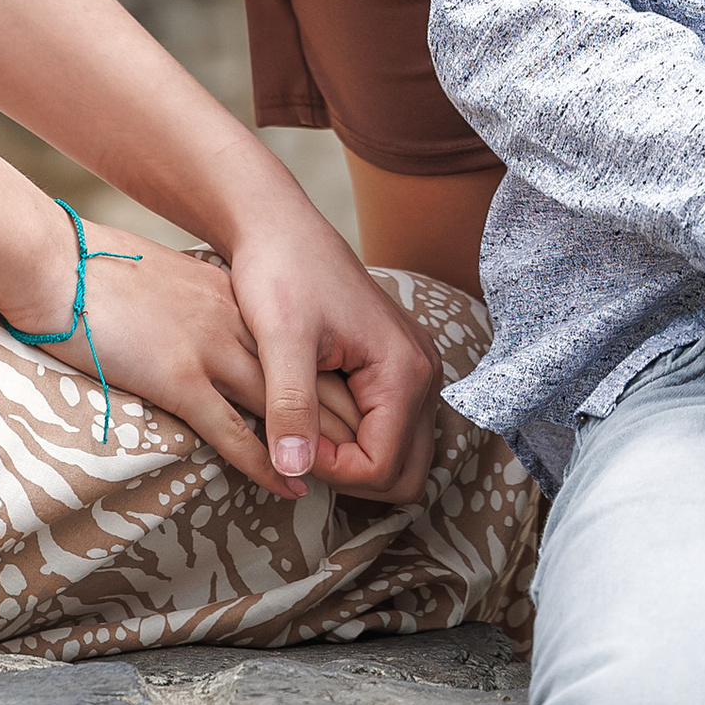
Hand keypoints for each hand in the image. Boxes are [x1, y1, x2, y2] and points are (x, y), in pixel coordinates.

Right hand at [9, 220, 348, 496]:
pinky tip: (287, 484)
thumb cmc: (105, 282)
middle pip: (310, 377)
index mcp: (233, 303)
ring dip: (318, 448)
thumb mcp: (171, 293)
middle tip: (375, 461)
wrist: (62, 265)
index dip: (335, 389)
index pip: (304, 351)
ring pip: (285, 407)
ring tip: (347, 482)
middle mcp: (235, 324)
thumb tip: (220, 354)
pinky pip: (234, 431)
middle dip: (347, 422)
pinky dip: (266, 462)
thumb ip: (204, 318)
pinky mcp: (180, 378)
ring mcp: (211, 349)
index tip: (359, 421)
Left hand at [225, 201, 445, 501]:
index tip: (287, 442)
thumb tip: (293, 470)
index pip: (383, 468)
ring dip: (354, 460)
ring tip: (303, 432)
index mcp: (404, 371)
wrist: (280, 227)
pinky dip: (355, 438)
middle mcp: (423, 374)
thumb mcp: (280, 339)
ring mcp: (414, 371)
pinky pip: (389, 428)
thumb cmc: (280, 272)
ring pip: (398, 456)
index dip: (332, 471)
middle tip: (298, 446)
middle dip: (350, 476)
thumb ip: (291, 406)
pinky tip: (314, 416)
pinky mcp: (397, 368)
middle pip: (404, 474)